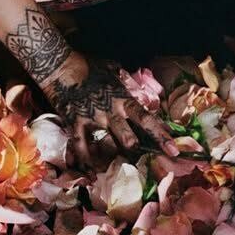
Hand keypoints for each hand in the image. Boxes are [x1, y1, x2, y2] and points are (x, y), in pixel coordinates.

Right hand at [56, 63, 173, 167]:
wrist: (60, 65)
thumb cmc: (87, 64)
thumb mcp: (111, 68)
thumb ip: (123, 79)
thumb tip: (131, 83)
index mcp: (123, 99)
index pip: (147, 120)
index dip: (161, 136)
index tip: (174, 150)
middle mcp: (111, 112)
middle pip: (129, 139)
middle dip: (137, 152)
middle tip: (144, 161)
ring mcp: (93, 119)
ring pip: (108, 146)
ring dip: (114, 157)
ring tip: (118, 165)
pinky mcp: (75, 123)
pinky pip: (82, 147)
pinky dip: (88, 160)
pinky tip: (93, 170)